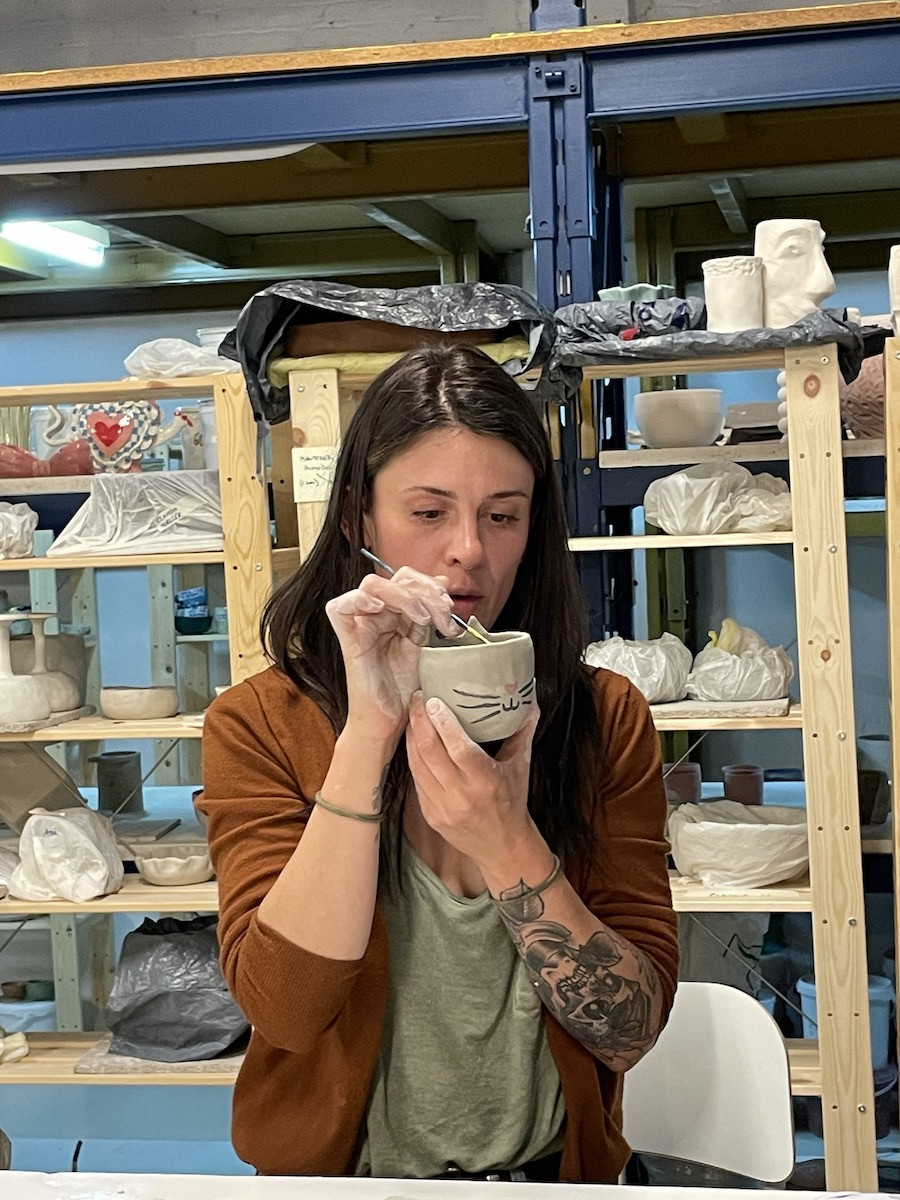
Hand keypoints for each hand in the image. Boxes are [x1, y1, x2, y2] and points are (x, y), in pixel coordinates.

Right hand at [326, 568, 459, 742]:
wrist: (391, 722)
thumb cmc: (406, 690)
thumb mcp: (427, 644)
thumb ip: (432, 614)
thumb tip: (443, 581)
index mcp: (395, 613)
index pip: (410, 580)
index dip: (432, 587)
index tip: (450, 610)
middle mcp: (376, 615)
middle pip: (395, 577)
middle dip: (425, 590)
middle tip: (442, 612)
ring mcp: (360, 625)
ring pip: (373, 585)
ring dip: (404, 595)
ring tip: (423, 618)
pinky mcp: (347, 639)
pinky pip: (341, 606)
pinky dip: (361, 600)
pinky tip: (382, 609)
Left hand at [406, 690, 540, 865]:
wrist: (502, 846)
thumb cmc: (513, 802)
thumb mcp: (521, 766)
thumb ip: (523, 731)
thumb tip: (529, 698)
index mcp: (486, 781)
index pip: (459, 748)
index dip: (443, 723)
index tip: (433, 700)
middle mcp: (462, 795)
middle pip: (431, 752)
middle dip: (420, 721)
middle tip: (417, 698)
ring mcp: (442, 807)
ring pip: (417, 764)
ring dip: (412, 736)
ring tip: (414, 714)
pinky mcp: (430, 814)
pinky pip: (416, 779)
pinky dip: (413, 756)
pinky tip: (414, 740)